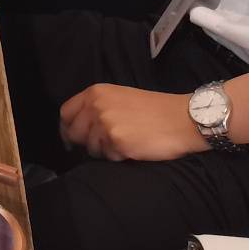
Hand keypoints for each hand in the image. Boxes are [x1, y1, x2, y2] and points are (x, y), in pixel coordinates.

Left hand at [58, 85, 206, 161]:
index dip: (67, 129)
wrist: (182, 118)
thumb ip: (96, 107)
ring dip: (105, 151)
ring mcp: (105, 124)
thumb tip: (76, 127)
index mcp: (95, 92)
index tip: (72, 140)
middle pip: (74, 133)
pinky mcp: (117, 141)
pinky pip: (108, 157)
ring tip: (127, 142)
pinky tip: (134, 148)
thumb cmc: (154, 109)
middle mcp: (96, 106)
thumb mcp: (119, 97)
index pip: (65, 113)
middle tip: (105, 146)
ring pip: (91, 148)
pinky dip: (118, 157)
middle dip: (86, 143)